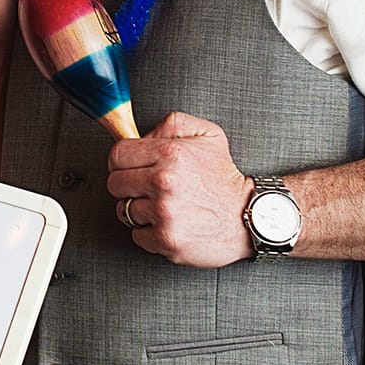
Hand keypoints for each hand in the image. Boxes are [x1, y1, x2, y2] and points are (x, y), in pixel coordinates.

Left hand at [106, 111, 253, 266]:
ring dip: (139, 210)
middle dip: (128, 185)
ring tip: (162, 206)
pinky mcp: (167, 239)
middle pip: (114, 183)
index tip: (132, 166)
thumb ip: (170, 125)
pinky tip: (168, 223)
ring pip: (123, 210)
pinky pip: (136, 235)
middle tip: (148, 187)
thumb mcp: (206, 135)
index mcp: (169, 154)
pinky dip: (149, 232)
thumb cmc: (224, 178)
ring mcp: (164, 213)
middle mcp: (164, 182)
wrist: (249, 216)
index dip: (123, 161)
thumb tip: (140, 136)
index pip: (117, 154)